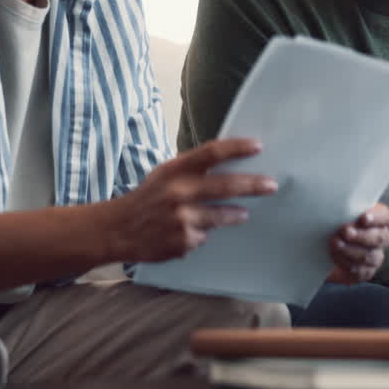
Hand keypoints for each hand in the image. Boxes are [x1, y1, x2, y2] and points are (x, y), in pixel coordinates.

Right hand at [103, 138, 275, 262]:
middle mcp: (179, 192)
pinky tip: (186, 232)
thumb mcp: (164, 174)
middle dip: (253, 185)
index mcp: (174, 170)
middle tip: (272, 185)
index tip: (258, 146)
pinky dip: (201, 234)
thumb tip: (231, 163)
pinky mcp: (183, 241)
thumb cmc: (147, 198)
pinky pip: (204, 236)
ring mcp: (181, 219)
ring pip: (221, 216)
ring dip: (235, 214)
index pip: (211, 153)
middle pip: (225, 185)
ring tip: (242, 213)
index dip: (237, 148)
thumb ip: (192, 169)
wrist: (116, 230)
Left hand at [326, 203, 388, 283]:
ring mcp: (375, 256)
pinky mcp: (366, 272)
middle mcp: (379, 237)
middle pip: (379, 237)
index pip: (385, 216)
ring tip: (335, 244)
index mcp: (376, 219)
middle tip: (345, 231)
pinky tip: (336, 257)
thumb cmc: (332, 225)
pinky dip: (347, 264)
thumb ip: (342, 209)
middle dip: (361, 235)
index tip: (363, 218)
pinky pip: (362, 271)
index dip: (376, 217)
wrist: (322, 249)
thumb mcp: (336, 213)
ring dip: (351, 250)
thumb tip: (336, 206)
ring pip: (370, 256)